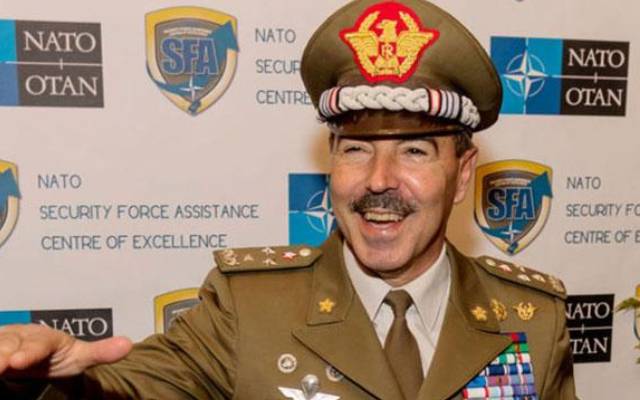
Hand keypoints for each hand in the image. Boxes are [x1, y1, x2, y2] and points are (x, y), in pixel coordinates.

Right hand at [0, 324, 131, 377]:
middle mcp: (19, 338)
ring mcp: (2, 344)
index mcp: (44, 338)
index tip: (18, 362)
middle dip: (2, 355)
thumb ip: (100, 352)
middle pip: (7, 345)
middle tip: (1, 365)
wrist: (34, 355)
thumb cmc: (55, 356)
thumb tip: (128, 345)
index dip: (27, 353)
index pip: (36, 345)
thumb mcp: (78, 356)